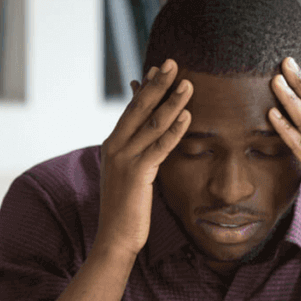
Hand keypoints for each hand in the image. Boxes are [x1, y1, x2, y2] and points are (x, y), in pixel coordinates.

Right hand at [96, 59, 192, 259]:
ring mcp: (124, 159)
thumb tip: (150, 139)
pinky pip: (159, 147)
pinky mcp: (137, 174)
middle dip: (158, 84)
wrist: (114, 238)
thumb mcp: (129, 175)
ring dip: (172, 101)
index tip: (159, 69)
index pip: (132, 109)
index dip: (147, 88)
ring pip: (152, 123)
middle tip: (173, 62)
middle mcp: (115, 147)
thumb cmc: (126, 210)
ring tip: (187, 84)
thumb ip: (138, 154)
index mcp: (113, 145)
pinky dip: (174, 130)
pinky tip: (187, 117)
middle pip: (139, 108)